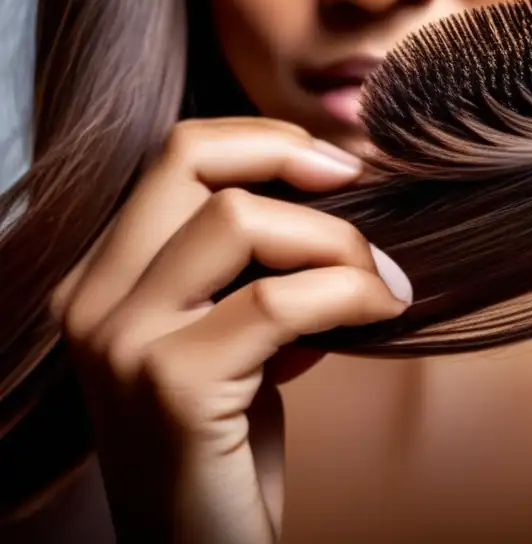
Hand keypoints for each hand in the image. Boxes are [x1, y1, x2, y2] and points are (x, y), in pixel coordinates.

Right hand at [50, 118, 412, 543]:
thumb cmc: (224, 446)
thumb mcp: (229, 340)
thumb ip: (253, 272)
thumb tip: (336, 202)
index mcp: (103, 277)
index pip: (176, 153)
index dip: (266, 140)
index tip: (339, 167)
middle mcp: (93, 299)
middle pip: (193, 160)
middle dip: (297, 163)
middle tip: (362, 194)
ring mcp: (122, 341)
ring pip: (242, 220)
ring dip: (338, 242)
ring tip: (382, 282)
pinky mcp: (172, 386)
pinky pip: (280, 299)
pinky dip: (350, 292)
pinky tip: (383, 312)